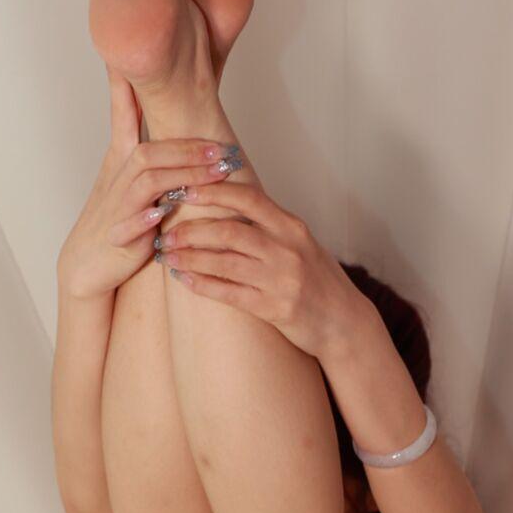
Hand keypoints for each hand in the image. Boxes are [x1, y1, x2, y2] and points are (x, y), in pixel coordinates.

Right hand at [58, 73, 231, 302]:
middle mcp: (118, 178)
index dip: (125, 86)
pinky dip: (146, 216)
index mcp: (121, 161)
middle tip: (223, 146)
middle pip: (149, 150)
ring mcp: (117, 206)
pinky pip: (130, 223)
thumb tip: (185, 126)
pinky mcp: (118, 236)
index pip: (123, 115)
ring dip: (184, 174)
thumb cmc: (117, 219)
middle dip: (187, 146)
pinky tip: (162, 212)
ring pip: (147, 181)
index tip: (128, 57)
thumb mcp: (133, 181)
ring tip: (216, 172)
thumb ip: (157, 154)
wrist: (87, 264)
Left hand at [153, 166, 358, 358]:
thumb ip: (268, 224)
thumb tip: (226, 203)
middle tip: (167, 232)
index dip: (213, 192)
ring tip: (168, 256)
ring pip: (225, 262)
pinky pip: (230, 294)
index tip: (184, 190)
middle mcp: (288, 249)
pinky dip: (204, 285)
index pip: (248, 198)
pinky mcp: (275, 308)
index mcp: (292, 226)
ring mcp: (282, 279)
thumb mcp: (299, 243)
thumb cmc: (317, 279)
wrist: (345, 322)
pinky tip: (185, 281)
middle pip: (229, 230)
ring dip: (191, 258)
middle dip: (192, 230)